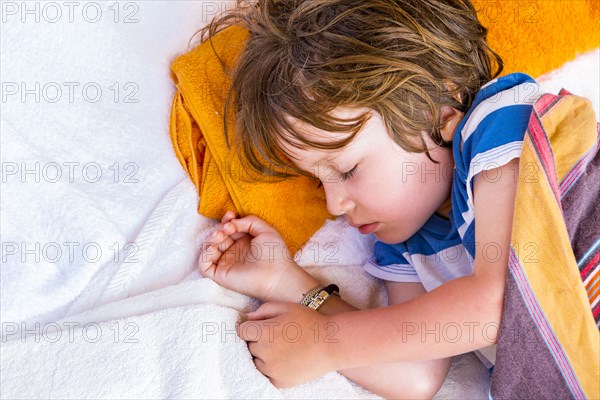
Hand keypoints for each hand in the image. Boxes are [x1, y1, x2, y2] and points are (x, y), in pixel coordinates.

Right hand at [199, 212, 318, 301]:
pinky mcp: (220, 274)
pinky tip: (214, 248)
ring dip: (210, 238)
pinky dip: (205, 254)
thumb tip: (230, 223)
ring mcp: (226, 263)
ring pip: (208, 248)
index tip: (230, 215)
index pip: (228, 229)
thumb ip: (248, 221)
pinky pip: (204, 264)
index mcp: (243, 242)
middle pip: (217, 236)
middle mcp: (233, 252)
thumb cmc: (275, 253)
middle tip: (227, 228)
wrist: (277, 275)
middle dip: (219, 228)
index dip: (226, 220)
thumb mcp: (265, 229)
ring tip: (221, 235)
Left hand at [237, 301, 337, 387]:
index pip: (242, 331)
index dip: (251, 327)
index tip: (262, 327)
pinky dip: (274, 369)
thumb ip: (264, 310)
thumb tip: (248, 318)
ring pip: (258, 362)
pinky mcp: (279, 382)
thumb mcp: (287, 307)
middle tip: (279, 337)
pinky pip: (268, 375)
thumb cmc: (310, 322)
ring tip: (285, 349)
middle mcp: (264, 352)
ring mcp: (271, 369)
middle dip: (260, 341)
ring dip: (265, 356)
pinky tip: (287, 360)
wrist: (331, 344)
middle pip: (250, 346)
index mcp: (263, 332)